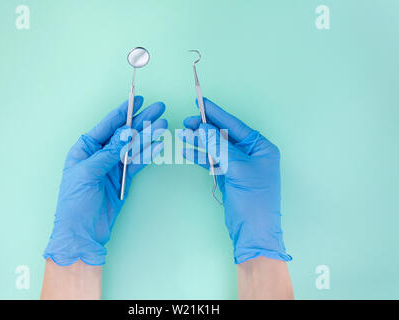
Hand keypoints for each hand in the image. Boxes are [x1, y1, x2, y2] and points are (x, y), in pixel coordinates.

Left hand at [44, 96, 166, 265]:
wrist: (82, 232)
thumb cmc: (75, 202)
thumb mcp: (88, 172)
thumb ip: (109, 152)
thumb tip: (127, 133)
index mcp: (85, 148)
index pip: (107, 125)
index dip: (123, 111)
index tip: (138, 100)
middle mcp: (100, 155)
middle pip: (124, 133)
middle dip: (141, 121)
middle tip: (159, 109)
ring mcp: (113, 167)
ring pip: (134, 147)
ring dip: (148, 136)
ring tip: (163, 124)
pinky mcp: (123, 180)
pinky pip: (137, 163)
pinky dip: (148, 154)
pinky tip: (159, 144)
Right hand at [180, 98, 290, 263]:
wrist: (253, 233)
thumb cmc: (254, 202)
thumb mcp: (238, 169)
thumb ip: (219, 146)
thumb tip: (203, 128)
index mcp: (261, 147)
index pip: (235, 125)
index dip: (217, 113)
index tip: (201, 102)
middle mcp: (252, 154)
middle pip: (224, 135)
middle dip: (205, 128)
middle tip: (187, 120)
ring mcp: (240, 165)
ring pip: (216, 147)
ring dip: (200, 141)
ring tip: (183, 133)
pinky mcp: (230, 176)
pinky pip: (213, 161)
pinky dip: (201, 156)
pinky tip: (188, 150)